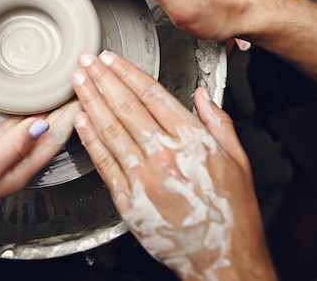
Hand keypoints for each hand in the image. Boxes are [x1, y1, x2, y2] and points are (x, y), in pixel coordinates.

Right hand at [0, 102, 79, 280]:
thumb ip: (13, 145)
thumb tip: (41, 126)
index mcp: (19, 171)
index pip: (53, 141)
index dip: (69, 119)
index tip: (82, 98)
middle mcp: (14, 165)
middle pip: (46, 134)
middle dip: (63, 113)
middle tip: (76, 89)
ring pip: (30, 129)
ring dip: (46, 112)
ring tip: (58, 93)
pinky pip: (10, 129)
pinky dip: (21, 116)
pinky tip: (26, 106)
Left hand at [70, 51, 275, 279]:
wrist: (221, 258)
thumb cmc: (231, 212)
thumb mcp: (238, 160)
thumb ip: (219, 122)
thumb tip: (201, 94)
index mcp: (191, 140)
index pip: (152, 94)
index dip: (127, 72)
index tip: (111, 58)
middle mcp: (164, 154)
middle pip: (125, 107)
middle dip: (102, 79)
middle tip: (85, 60)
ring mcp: (144, 177)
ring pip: (110, 129)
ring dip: (90, 101)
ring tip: (77, 81)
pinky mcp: (129, 199)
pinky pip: (104, 163)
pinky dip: (90, 139)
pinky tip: (80, 120)